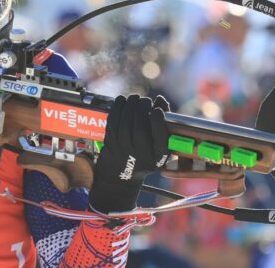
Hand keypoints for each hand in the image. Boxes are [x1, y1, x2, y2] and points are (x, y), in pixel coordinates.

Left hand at [89, 94, 169, 212]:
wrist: (121, 175)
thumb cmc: (145, 155)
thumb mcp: (159, 146)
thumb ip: (164, 121)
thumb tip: (161, 100)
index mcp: (157, 156)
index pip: (159, 139)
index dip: (158, 122)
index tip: (157, 110)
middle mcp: (141, 156)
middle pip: (140, 129)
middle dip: (142, 109)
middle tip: (145, 101)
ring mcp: (124, 150)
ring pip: (125, 124)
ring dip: (130, 106)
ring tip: (135, 98)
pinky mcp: (111, 144)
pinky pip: (113, 122)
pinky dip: (117, 108)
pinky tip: (123, 101)